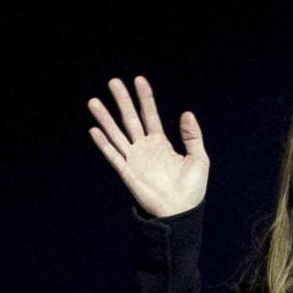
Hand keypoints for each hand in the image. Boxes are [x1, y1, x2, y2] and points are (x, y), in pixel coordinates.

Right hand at [86, 75, 209, 218]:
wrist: (181, 213)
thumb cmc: (192, 190)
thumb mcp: (199, 158)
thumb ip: (192, 136)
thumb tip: (186, 113)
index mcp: (161, 143)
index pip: (149, 114)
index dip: (144, 97)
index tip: (138, 80)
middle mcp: (144, 148)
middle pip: (130, 119)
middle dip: (122, 100)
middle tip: (113, 82)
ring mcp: (134, 160)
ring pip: (117, 134)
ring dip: (105, 118)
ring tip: (94, 102)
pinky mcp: (128, 173)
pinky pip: (113, 155)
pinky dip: (103, 143)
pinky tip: (94, 130)